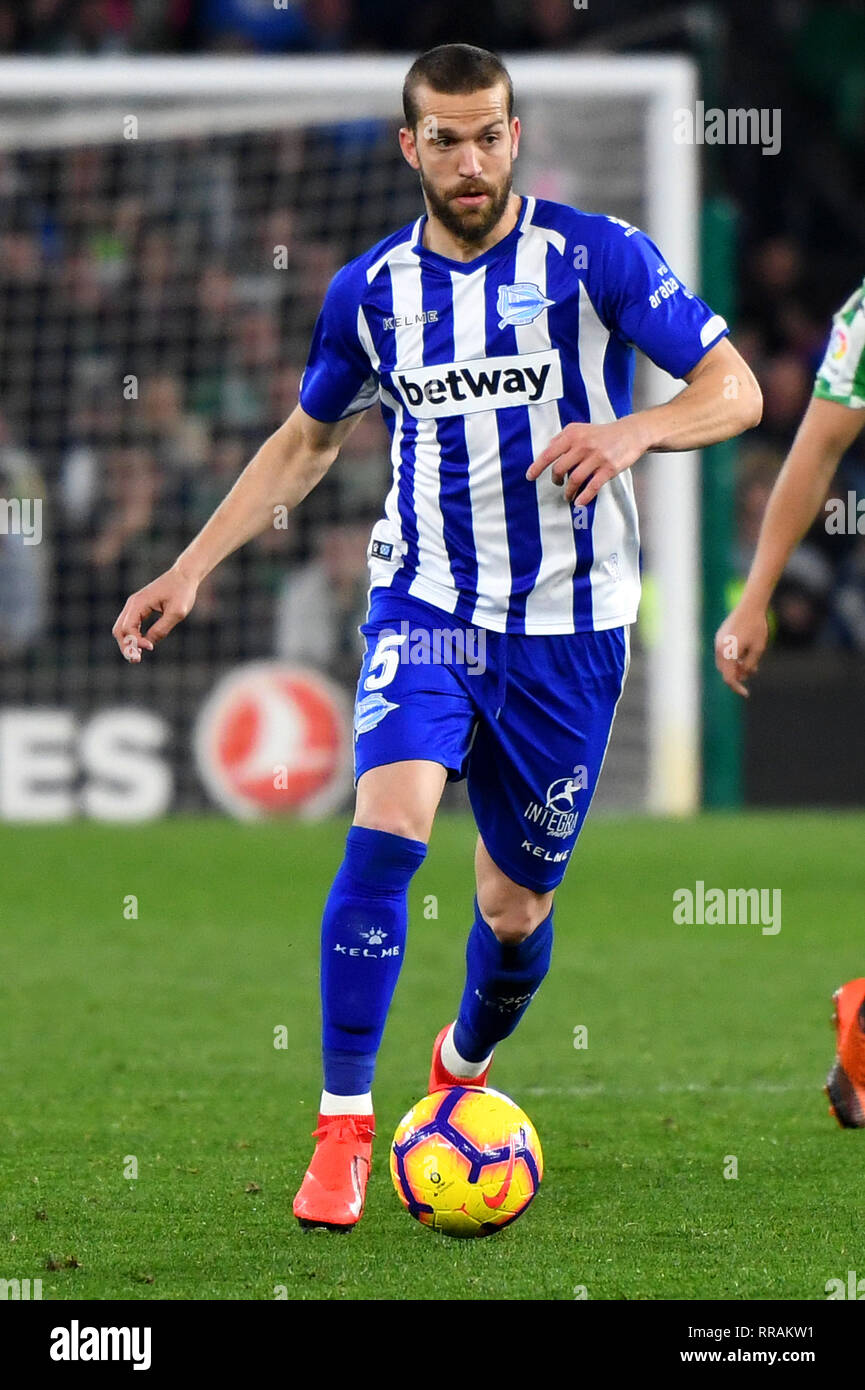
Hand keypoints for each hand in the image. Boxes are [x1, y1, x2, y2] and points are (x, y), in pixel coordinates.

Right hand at [112, 563, 198, 662]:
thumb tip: (149, 644)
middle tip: (136, 660)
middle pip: (119, 630)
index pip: (128, 628)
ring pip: (122, 629)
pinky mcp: (140, 609)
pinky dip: (133, 638)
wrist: (184, 576)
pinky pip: (130, 626)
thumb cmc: (182, 592)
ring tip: (137, 658)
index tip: (151, 648)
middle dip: (126, 646)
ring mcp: (135, 606)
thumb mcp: (177, 612)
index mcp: (138, 603)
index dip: (136, 641)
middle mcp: (132, 604)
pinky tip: (142, 647)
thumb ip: (162, 628)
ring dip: (128, 644)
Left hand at [526, 417, 650, 505]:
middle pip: (560, 469)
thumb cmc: (602, 434)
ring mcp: (597, 457)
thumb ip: (562, 439)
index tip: (530, 477)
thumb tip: (545, 453)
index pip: (549, 453)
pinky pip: (592, 487)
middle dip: (555, 480)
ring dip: (568, 491)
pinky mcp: (609, 468)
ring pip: (574, 480)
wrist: (630, 433)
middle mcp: (583, 445)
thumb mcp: (580, 429)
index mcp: (573, 435)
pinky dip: (583, 497)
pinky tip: (579, 502)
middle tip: (557, 484)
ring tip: (568, 496)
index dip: (537, 467)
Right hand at [714, 601, 768, 697]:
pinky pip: (724, 652)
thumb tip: (742, 676)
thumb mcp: (758, 649)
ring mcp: (718, 641)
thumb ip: (749, 665)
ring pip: (724, 661)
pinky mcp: (720, 635)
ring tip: (751, 661)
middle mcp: (719, 649)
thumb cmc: (756, 627)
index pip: (729, 678)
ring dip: (735, 665)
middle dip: (738, 674)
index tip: (746, 693)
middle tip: (753, 671)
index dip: (737, 687)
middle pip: (725, 670)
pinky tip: (745, 650)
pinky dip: (732, 656)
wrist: (750, 606)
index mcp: (727, 654)